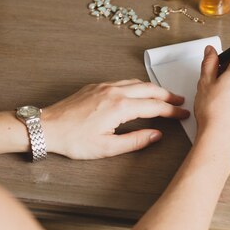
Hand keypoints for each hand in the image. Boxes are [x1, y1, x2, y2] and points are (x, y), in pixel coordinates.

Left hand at [41, 80, 188, 158]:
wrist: (48, 127)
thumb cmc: (73, 139)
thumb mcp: (107, 148)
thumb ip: (135, 141)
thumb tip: (155, 135)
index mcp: (120, 107)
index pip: (155, 106)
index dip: (172, 111)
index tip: (182, 114)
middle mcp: (115, 91)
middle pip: (150, 89)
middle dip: (167, 95)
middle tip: (180, 101)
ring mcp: (105, 86)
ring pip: (137, 82)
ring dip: (153, 88)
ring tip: (163, 96)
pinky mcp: (96, 86)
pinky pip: (123, 81)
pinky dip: (137, 85)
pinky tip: (139, 92)